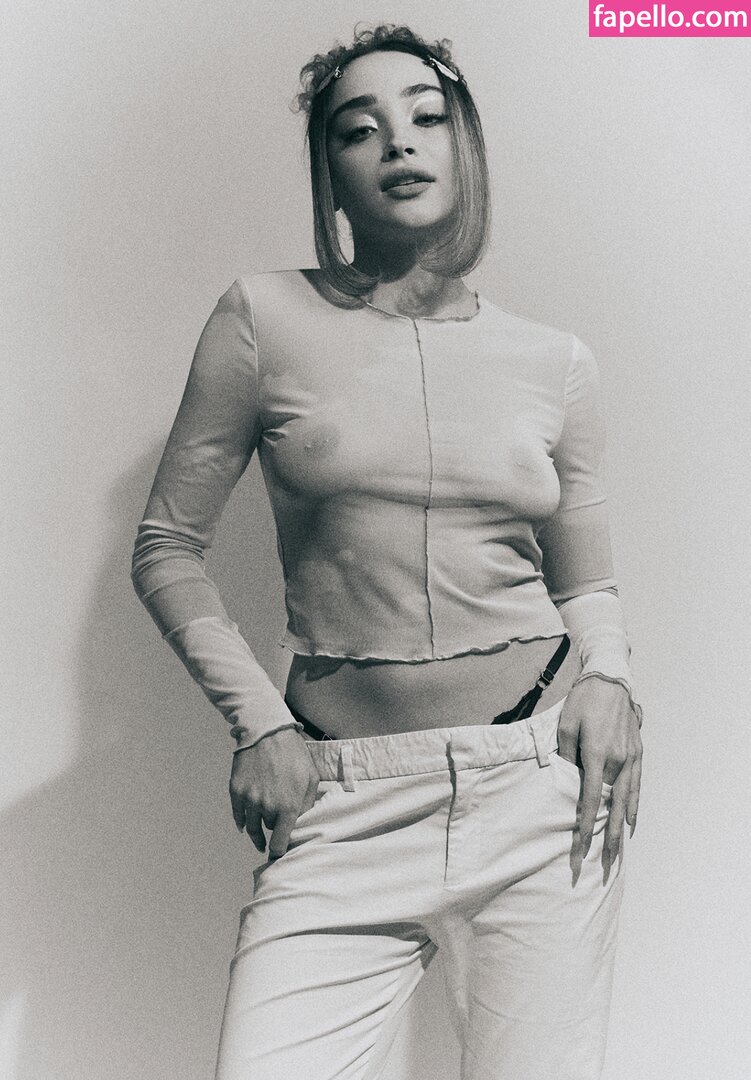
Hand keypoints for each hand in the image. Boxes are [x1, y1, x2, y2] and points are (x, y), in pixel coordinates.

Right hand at [229, 728, 320, 860]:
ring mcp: (249, 800)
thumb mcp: (310, 778)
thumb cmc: (293, 753)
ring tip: (259, 838)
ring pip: (252, 826)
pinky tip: (245, 826)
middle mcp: (267, 808)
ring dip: (257, 831)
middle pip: (269, 830)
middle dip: (274, 828)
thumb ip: (307, 804)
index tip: (280, 854)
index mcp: (288, 807)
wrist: (266, 731)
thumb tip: (302, 824)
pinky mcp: (236, 791)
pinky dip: (242, 822)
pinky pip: (238, 816)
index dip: (280, 851)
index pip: (281, 843)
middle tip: (277, 826)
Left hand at [557, 676, 642, 861]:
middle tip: (602, 863)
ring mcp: (630, 757)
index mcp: (595, 754)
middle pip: (612, 807)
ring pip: (626, 800)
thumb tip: (568, 778)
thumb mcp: (565, 725)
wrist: (611, 679)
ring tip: (616, 850)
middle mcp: (617, 760)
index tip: (579, 848)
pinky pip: (636, 785)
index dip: (584, 826)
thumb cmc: (583, 701)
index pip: (589, 799)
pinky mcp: (637, 752)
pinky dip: (634, 805)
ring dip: (620, 826)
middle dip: (606, 837)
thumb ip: (566, 754)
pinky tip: (630, 821)